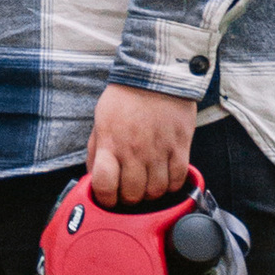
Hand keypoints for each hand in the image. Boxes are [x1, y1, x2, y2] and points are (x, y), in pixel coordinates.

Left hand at [87, 84, 196, 207]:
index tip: (108, 198)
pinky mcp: (180, 147)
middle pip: (132, 195)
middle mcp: (134, 151)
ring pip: (155, 192)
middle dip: (129, 199)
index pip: (103, 185)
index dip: (104, 199)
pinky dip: (171, 185)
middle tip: (130, 191)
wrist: (155, 75)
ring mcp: (158, 150)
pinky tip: (165, 177)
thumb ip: (96, 151)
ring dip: (150, 193)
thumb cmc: (125, 99)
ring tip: (148, 183)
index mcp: (110, 143)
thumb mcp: (100, 121)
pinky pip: (177, 180)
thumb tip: (94, 178)